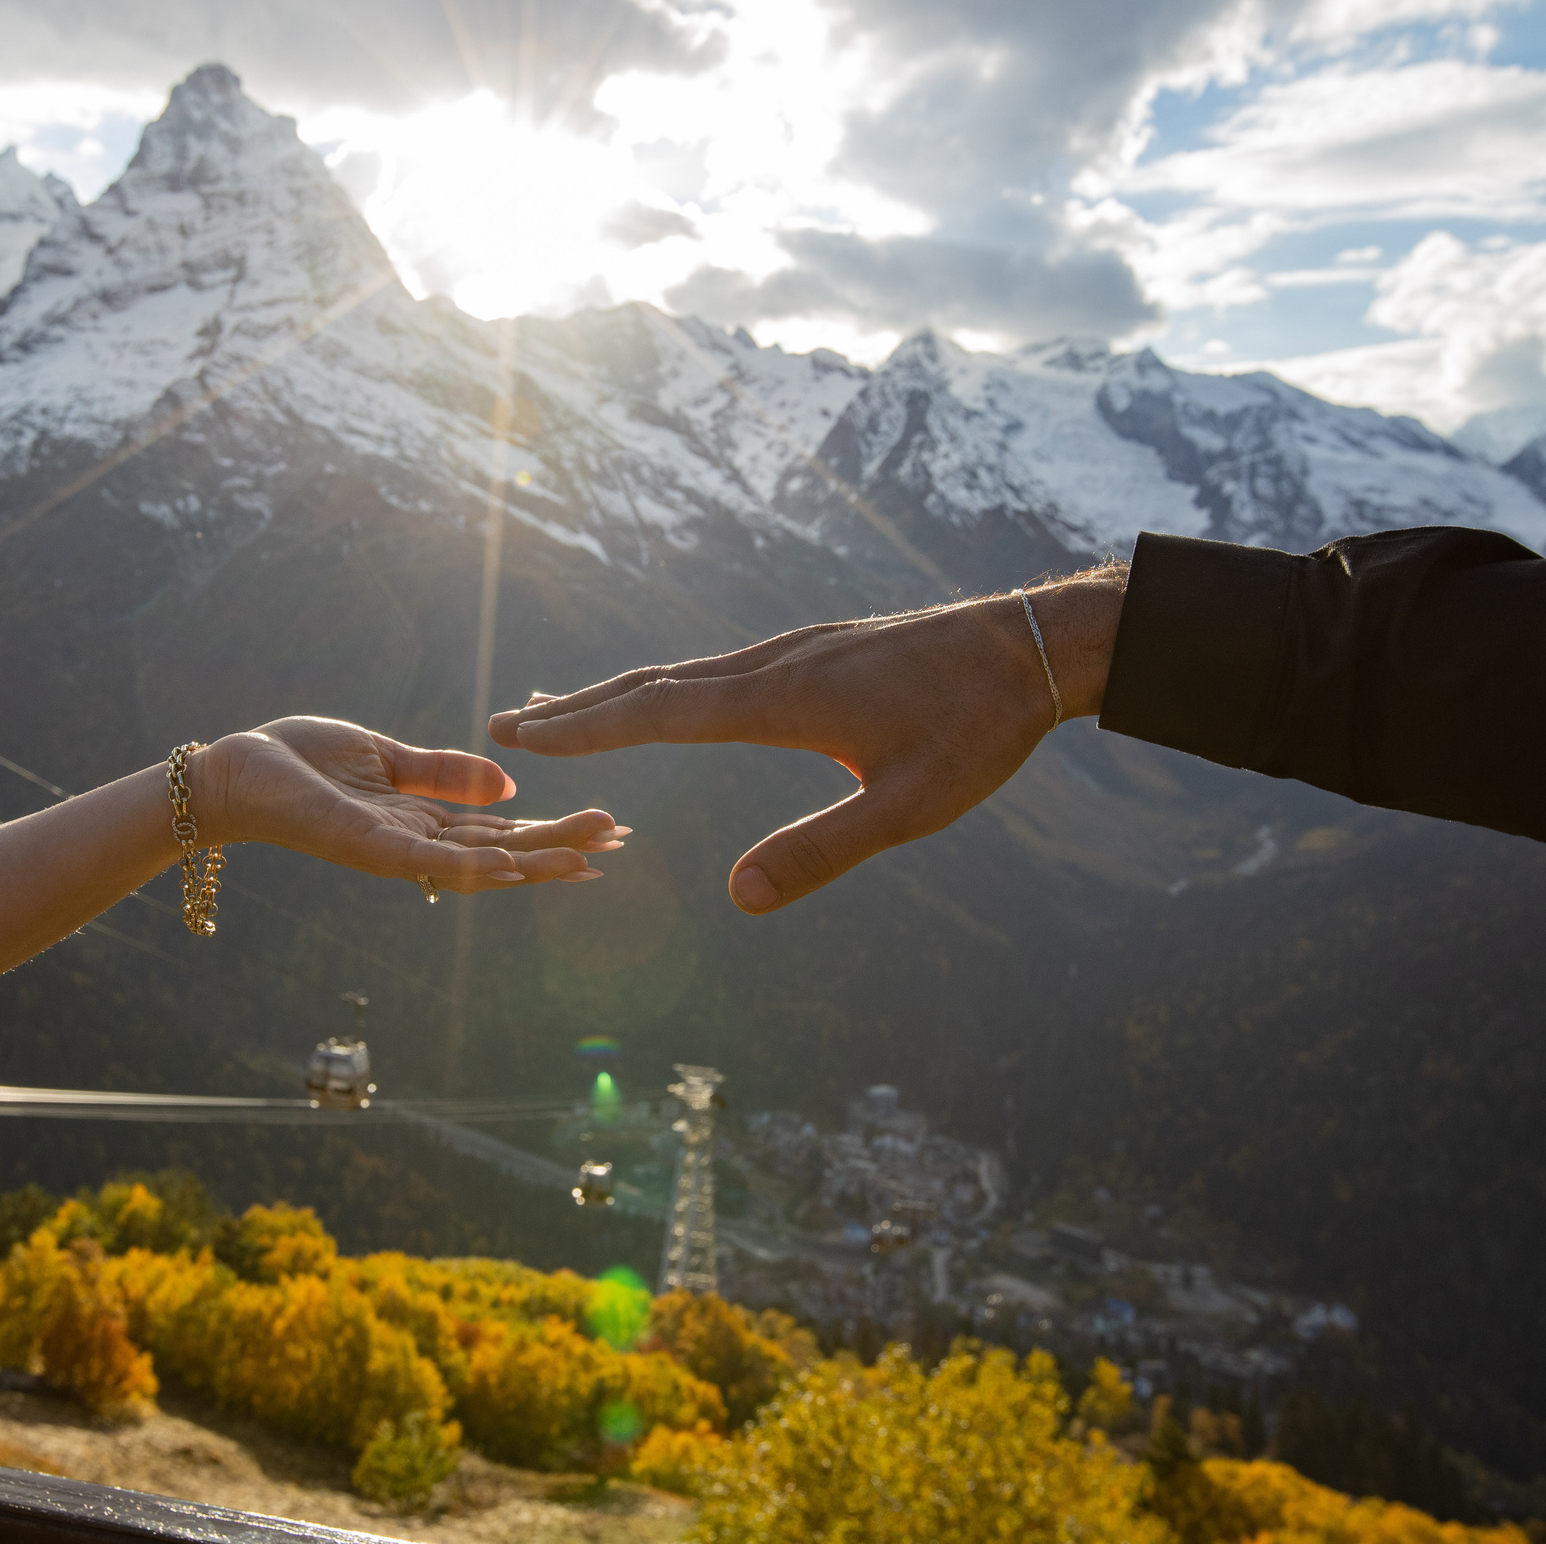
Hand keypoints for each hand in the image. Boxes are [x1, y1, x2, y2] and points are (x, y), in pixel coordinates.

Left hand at [198, 716, 624, 894]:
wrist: (238, 770)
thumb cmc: (299, 761)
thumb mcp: (386, 756)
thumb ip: (442, 771)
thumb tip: (507, 787)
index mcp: (421, 822)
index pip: (500, 833)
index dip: (552, 831)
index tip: (604, 825)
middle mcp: (415, 846)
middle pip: (503, 854)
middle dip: (560, 848)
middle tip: (619, 841)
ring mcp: (394, 852)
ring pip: (478, 866)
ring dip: (534, 863)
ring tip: (588, 857)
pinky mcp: (369, 847)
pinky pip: (429, 863)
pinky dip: (473, 867)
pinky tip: (514, 865)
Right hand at [488, 574, 1124, 912]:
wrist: (1035, 645)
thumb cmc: (977, 727)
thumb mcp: (908, 807)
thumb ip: (822, 853)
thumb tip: (736, 899)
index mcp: (782, 698)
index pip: (658, 714)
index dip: (586, 727)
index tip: (520, 733)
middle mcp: (776, 663)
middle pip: (656, 685)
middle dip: (580, 708)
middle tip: (510, 720)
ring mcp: (797, 650)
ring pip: (688, 673)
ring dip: (621, 694)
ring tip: (570, 708)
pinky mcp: (821, 650)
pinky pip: (721, 668)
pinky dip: (671, 685)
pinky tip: (677, 699)